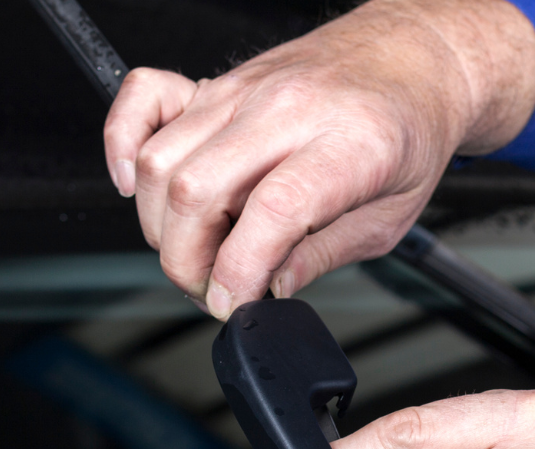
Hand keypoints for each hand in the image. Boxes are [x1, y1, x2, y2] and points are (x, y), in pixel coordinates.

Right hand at [103, 0, 534, 318]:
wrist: (413, 60)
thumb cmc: (407, 129)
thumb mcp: (393, 214)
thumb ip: (326, 254)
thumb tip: (270, 287)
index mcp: (348, 143)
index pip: (271, 210)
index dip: (239, 271)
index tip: (235, 303)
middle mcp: (288, 110)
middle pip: (197, 190)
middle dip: (189, 262)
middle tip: (214, 289)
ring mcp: (244, 91)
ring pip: (161, 161)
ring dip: (160, 226)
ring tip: (198, 251)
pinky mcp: (217, 83)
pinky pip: (141, 100)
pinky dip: (122, 144)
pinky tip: (135, 185)